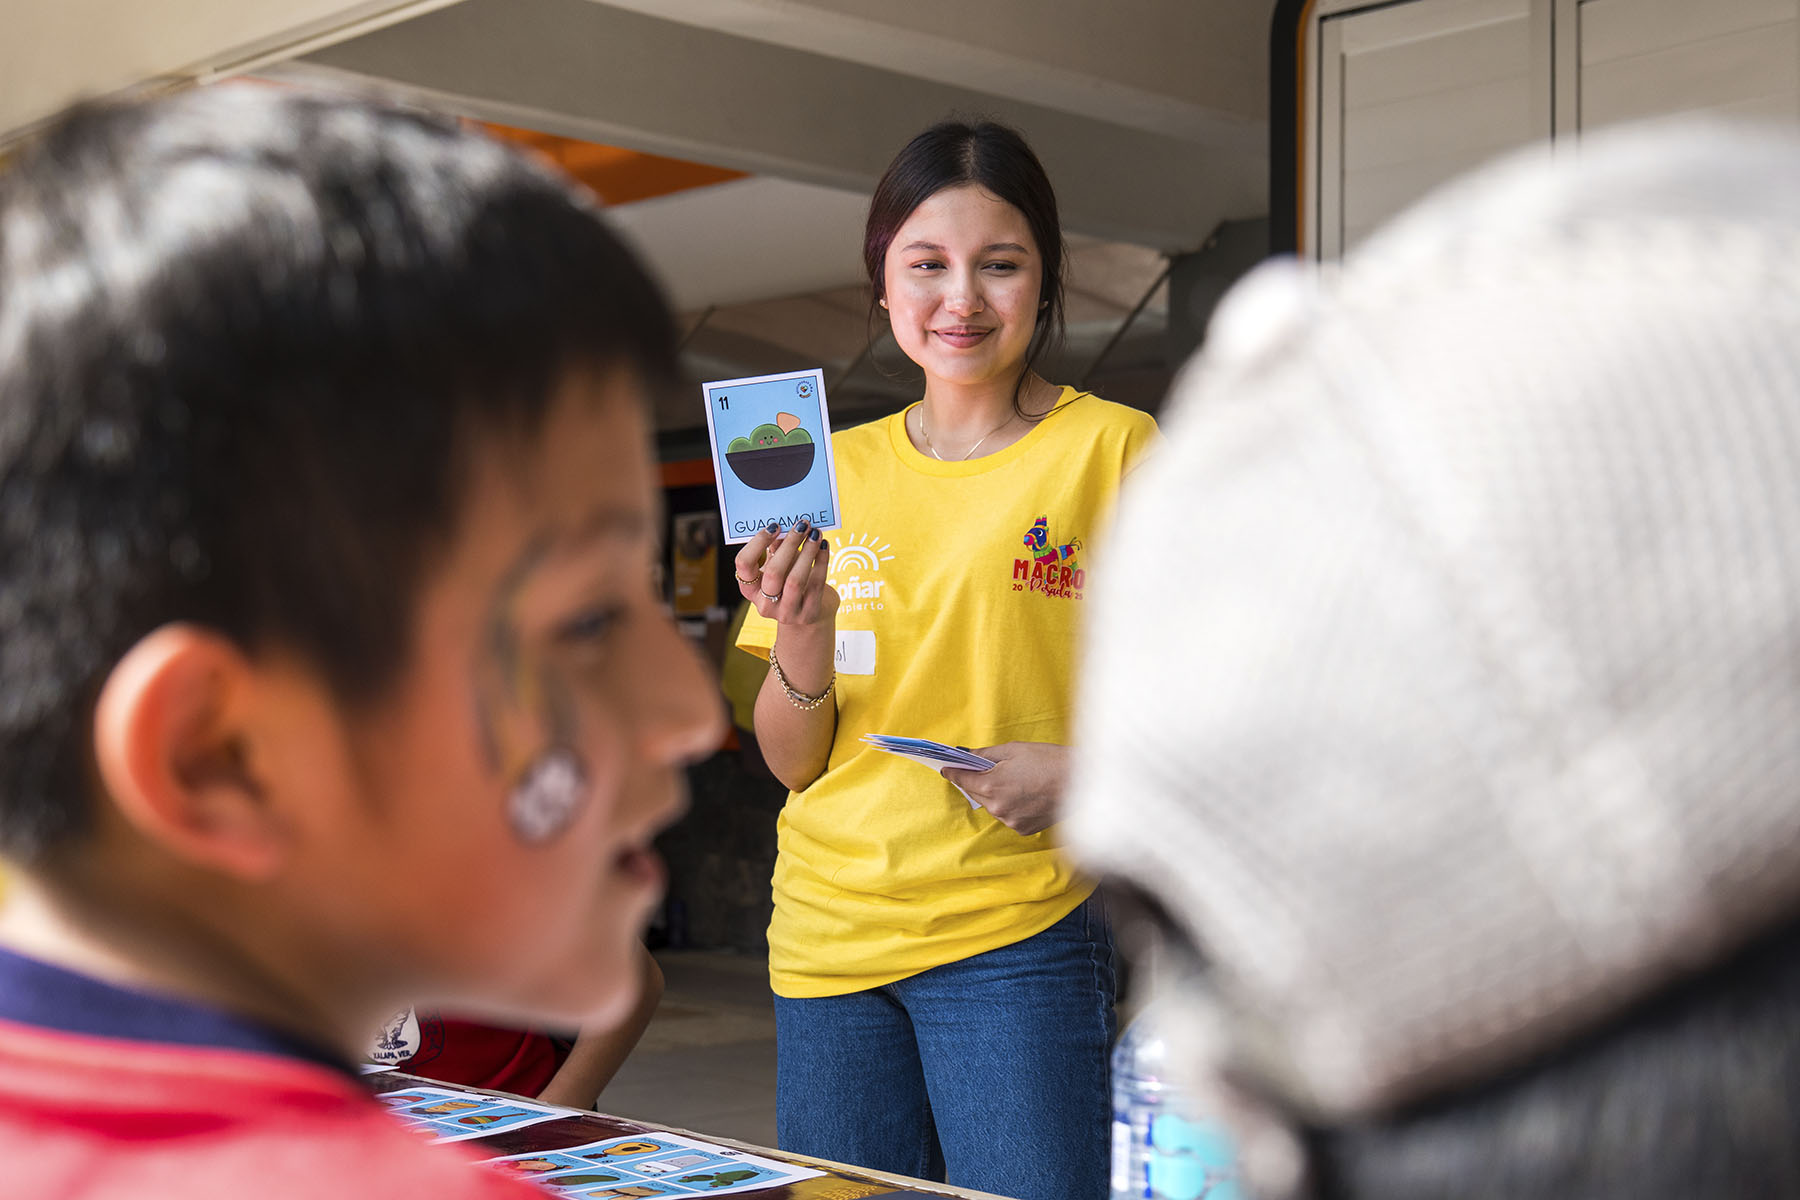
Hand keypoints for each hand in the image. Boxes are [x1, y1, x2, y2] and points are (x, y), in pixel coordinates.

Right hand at [734, 521, 837, 626]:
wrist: (806, 612)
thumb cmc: (787, 581)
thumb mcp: (777, 565)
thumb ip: (776, 548)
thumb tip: (785, 525)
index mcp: (749, 589)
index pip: (744, 564)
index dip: (758, 543)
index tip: (775, 526)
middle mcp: (764, 604)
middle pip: (774, 573)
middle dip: (790, 545)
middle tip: (802, 525)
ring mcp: (786, 612)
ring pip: (795, 580)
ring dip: (807, 552)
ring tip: (815, 533)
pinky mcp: (808, 614)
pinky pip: (816, 584)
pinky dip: (822, 561)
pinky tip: (824, 546)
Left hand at [942, 742, 1068, 835]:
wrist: (1082, 782)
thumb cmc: (1049, 761)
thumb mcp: (1014, 750)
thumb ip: (986, 755)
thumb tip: (967, 756)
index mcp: (991, 785)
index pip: (962, 779)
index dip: (953, 771)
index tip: (946, 768)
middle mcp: (997, 807)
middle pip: (977, 793)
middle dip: (979, 781)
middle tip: (989, 769)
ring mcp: (1011, 821)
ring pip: (994, 806)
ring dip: (997, 794)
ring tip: (1018, 781)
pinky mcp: (1024, 829)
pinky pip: (1009, 816)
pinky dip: (1012, 805)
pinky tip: (1028, 794)